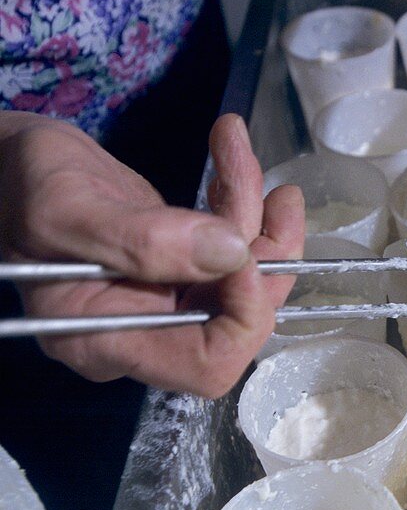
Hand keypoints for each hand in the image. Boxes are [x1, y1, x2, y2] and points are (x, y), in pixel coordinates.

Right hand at [0, 112, 304, 397]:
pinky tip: (228, 146)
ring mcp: (165, 296)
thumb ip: (144, 238)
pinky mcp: (178, 263)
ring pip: (246, 272)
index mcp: (107, 339)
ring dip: (256, 210)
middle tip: (276, 193)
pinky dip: (239, 194)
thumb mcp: (65, 206)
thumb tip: (230, 252)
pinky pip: (230, 241)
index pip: (207, 364)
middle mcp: (144, 329)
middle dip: (267, 254)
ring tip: (235, 145)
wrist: (1, 165)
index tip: (246, 254)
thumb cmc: (12, 187)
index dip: (244, 317)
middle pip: (241, 318)